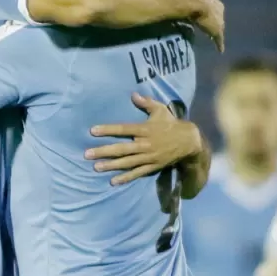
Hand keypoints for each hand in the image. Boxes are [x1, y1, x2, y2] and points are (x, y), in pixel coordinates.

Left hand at [86, 93, 202, 184]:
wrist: (189, 141)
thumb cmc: (171, 124)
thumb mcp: (160, 110)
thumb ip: (146, 102)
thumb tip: (133, 94)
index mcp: (145, 129)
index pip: (123, 129)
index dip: (108, 130)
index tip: (93, 131)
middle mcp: (145, 144)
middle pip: (121, 148)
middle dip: (103, 151)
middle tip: (87, 154)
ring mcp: (148, 156)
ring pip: (127, 162)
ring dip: (111, 165)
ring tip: (96, 167)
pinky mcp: (153, 166)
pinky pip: (137, 173)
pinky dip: (126, 177)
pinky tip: (113, 181)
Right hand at [175, 0, 223, 52]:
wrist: (195, 1)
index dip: (207, 2)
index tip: (204, 6)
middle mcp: (218, 5)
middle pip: (218, 12)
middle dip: (215, 15)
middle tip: (211, 21)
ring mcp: (218, 18)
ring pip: (219, 24)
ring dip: (217, 29)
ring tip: (213, 34)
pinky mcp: (217, 30)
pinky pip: (218, 38)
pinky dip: (219, 43)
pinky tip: (219, 49)